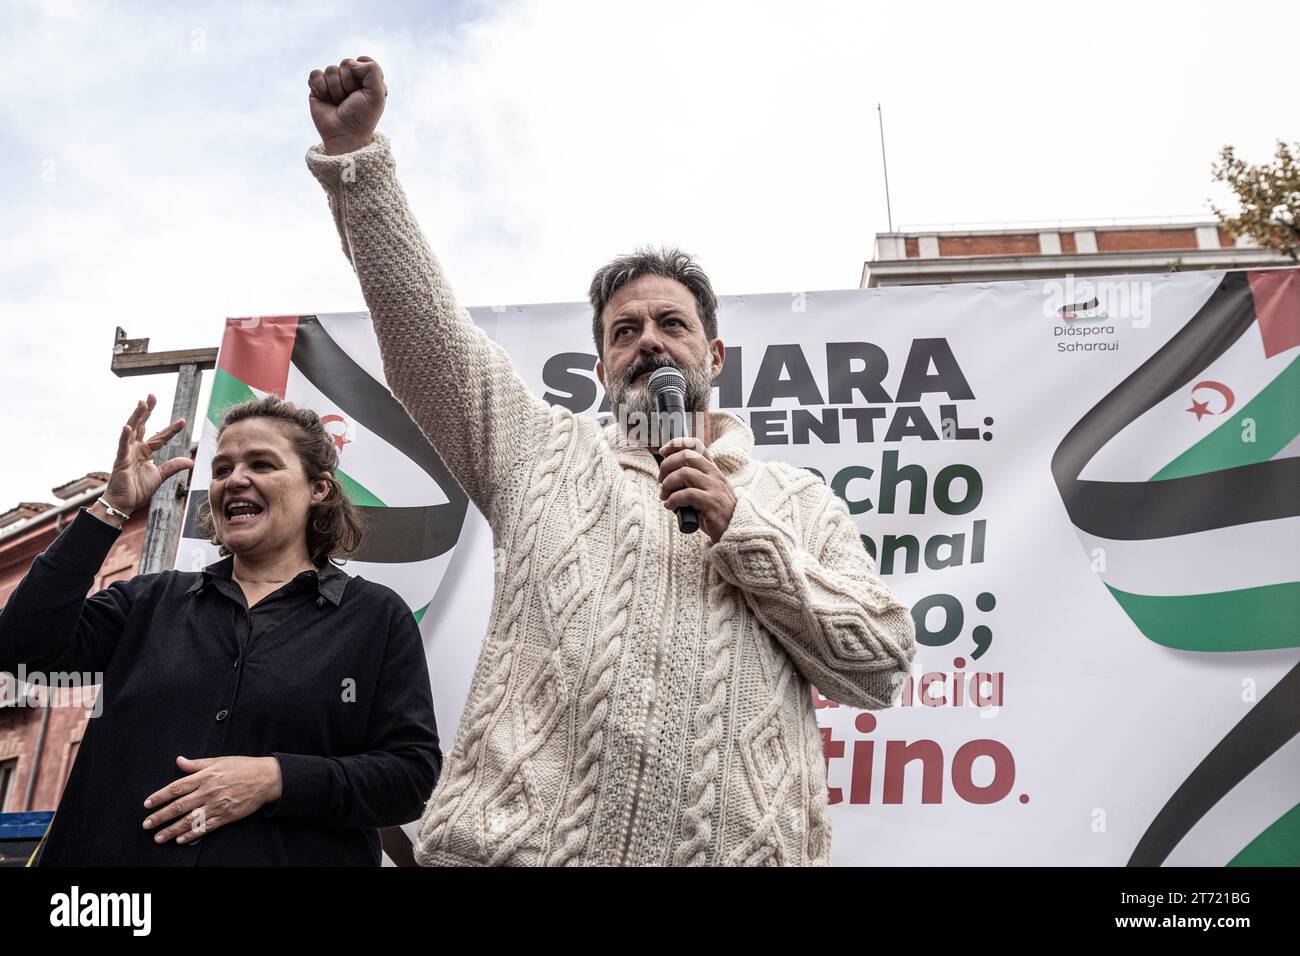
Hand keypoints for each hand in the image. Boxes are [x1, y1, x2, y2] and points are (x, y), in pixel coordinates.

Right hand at [101, 395, 192, 515]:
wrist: (124, 503)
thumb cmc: (138, 489)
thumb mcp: (160, 476)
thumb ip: (173, 466)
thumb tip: (191, 461)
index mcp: (146, 452)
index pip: (161, 437)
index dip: (171, 429)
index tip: (183, 421)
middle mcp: (136, 448)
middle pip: (142, 425)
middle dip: (147, 411)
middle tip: (152, 396)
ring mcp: (127, 452)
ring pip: (132, 430)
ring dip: (137, 416)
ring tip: (142, 403)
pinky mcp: (120, 460)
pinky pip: (122, 446)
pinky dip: (124, 436)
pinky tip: (128, 426)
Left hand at [143, 756, 282, 844]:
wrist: (266, 778)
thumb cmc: (242, 767)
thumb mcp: (219, 760)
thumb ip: (197, 764)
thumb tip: (179, 760)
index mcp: (205, 776)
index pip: (176, 788)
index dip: (159, 797)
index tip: (147, 804)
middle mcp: (208, 791)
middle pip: (179, 806)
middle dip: (160, 816)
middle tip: (147, 824)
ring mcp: (217, 805)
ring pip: (189, 820)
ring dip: (171, 830)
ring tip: (158, 837)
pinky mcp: (226, 816)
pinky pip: (205, 828)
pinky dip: (192, 835)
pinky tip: (180, 840)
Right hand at [308, 56, 385, 154]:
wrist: (344, 134)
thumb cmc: (362, 116)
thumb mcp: (377, 94)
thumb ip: (372, 70)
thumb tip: (350, 62)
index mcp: (367, 78)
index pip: (364, 60)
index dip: (364, 73)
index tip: (366, 91)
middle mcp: (350, 78)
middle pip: (346, 63)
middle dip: (349, 83)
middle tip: (351, 100)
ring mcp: (333, 82)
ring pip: (331, 70)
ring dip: (336, 90)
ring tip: (339, 103)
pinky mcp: (317, 87)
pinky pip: (315, 74)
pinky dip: (321, 88)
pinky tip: (326, 100)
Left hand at [657, 437, 736, 542]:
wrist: (734, 530)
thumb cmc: (714, 511)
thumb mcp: (705, 490)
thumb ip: (691, 480)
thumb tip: (665, 475)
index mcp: (712, 469)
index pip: (696, 445)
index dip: (676, 444)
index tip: (662, 452)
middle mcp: (714, 475)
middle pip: (686, 456)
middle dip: (667, 465)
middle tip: (660, 480)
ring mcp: (714, 488)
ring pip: (684, 473)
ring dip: (667, 484)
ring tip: (664, 496)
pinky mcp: (711, 503)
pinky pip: (687, 494)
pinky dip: (673, 499)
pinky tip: (670, 506)